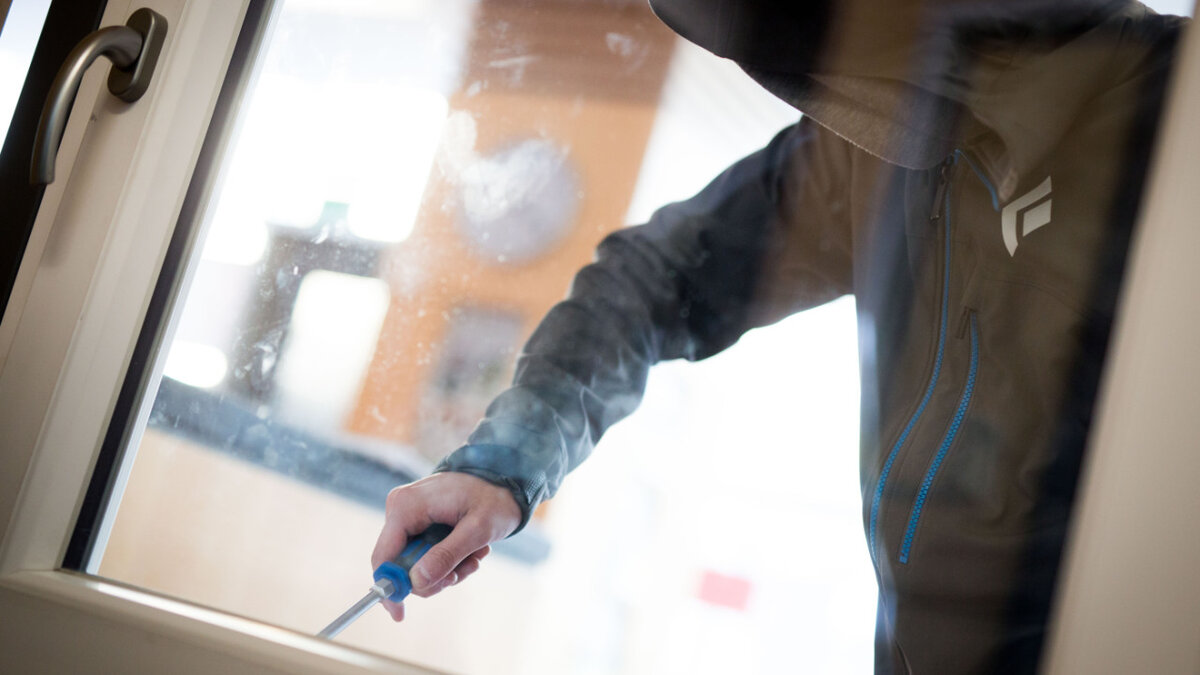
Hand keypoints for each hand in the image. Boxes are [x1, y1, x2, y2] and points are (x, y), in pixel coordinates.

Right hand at [371, 472, 521, 620]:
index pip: (383, 557)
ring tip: (475, 555)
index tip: (400, 614)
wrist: (505, 477)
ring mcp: (409, 517)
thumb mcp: (477, 530)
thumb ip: (447, 555)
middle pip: (400, 566)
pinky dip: (449, 560)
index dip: (389, 589)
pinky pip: (425, 555)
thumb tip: (417, 583)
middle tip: (464, 571)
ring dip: (448, 568)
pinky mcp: (418, 523)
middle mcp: (401, 510)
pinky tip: (471, 550)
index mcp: (406, 506)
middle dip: (434, 576)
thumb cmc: (494, 497)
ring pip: (416, 564)